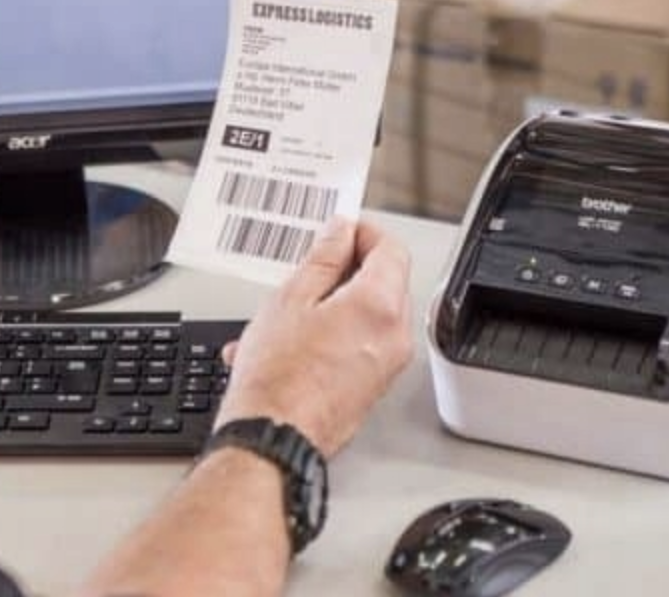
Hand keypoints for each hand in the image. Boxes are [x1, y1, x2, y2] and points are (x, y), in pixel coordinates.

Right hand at [213, 217, 413, 457]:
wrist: (274, 438)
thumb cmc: (277, 378)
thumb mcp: (290, 299)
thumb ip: (323, 259)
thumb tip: (340, 234)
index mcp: (379, 306)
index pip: (391, 249)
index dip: (364, 233)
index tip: (340, 231)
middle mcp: (394, 336)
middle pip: (387, 281)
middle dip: (351, 267)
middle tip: (313, 266)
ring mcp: (388, 365)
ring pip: (374, 314)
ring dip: (340, 301)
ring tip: (292, 309)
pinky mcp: (375, 386)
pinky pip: (364, 344)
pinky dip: (337, 332)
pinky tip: (295, 340)